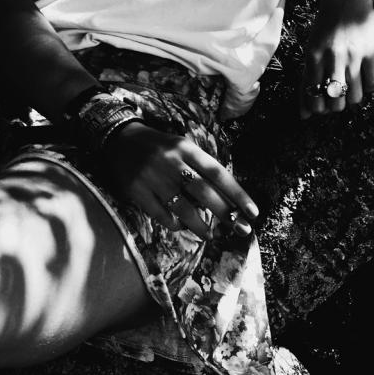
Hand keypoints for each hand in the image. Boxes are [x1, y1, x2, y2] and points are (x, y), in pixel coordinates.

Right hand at [102, 122, 258, 238]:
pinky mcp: (137, 191)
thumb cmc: (161, 147)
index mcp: (188, 149)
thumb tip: (224, 199)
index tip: (253, 212)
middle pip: (204, 192)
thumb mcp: (184, 148)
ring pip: (183, 208)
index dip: (237, 194)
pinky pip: (161, 214)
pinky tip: (182, 227)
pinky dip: (174, 224)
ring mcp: (153, 177)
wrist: (121, 140)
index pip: (219, 174)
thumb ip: (201, 169)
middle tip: (240, 229)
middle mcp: (172, 162)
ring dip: (201, 225)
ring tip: (212, 235)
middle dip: (225, 214)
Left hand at [300, 0, 373, 117]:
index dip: (318, 109)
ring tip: (351, 90)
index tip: (322, 105)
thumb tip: (304, 116)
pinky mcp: (372, 51)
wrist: (347, 0)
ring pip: (355, 97)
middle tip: (337, 98)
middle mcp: (333, 57)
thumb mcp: (311, 50)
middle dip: (336, 106)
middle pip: (336, 103)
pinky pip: (373, 83)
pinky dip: (368, 88)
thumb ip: (306, 82)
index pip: (314, 97)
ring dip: (353, 99)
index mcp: (314, 57)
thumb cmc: (325, 30)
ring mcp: (354, 55)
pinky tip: (364, 79)